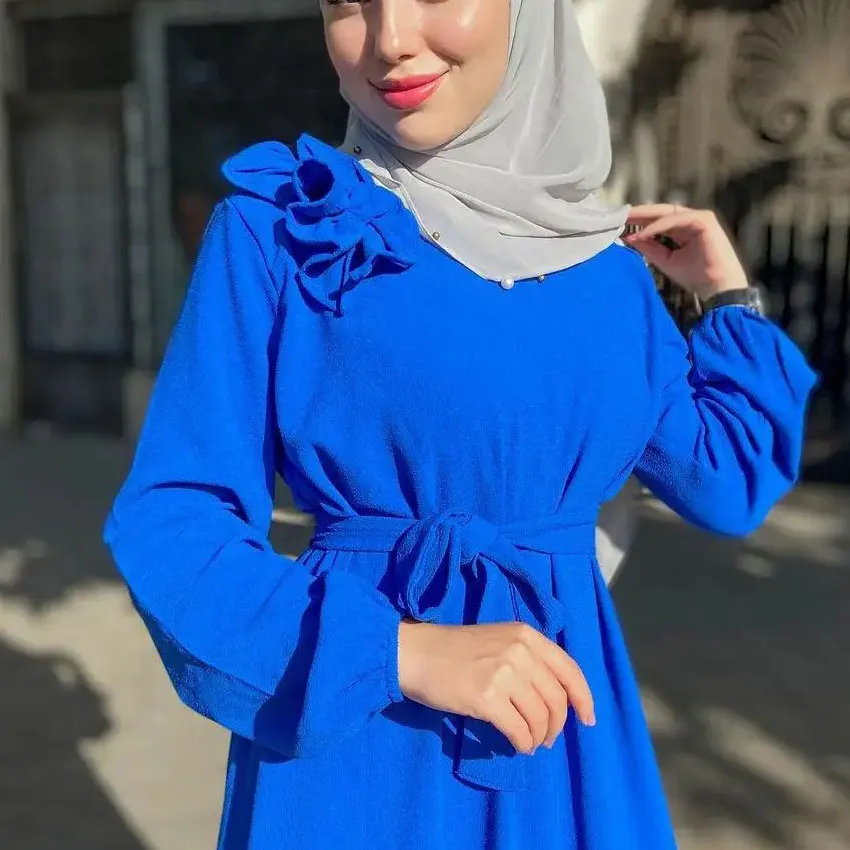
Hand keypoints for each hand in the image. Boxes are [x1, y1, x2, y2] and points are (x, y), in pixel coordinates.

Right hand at [397, 621, 594, 754]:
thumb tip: (555, 698)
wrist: (417, 654)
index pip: (569, 669)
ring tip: (530, 742)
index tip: (587, 719)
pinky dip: (523, 742)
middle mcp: (520, 651)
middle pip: (557, 699)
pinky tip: (517, 744)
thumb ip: (528, 659)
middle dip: (557, 725)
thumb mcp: (500, 641)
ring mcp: (504, 674)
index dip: (583, 698)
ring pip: (540, 717)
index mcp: (527, 635)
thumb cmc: (456, 649)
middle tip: (548, 738)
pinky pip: (518, 730)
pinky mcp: (486, 698)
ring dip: (539, 737)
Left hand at [624, 204, 748, 300]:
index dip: (639, 220)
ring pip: (667, 213)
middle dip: (639, 213)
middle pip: (661, 212)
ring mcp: (699, 218)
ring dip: (646, 216)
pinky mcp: (704, 220)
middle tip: (619, 215)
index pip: (658, 220)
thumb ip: (649, 247)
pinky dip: (658, 226)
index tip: (620, 223)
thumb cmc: (696, 277)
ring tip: (627, 220)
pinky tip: (643, 233)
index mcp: (683, 229)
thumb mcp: (666, 260)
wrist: (718, 288)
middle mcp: (691, 220)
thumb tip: (630, 237)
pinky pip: (676, 220)